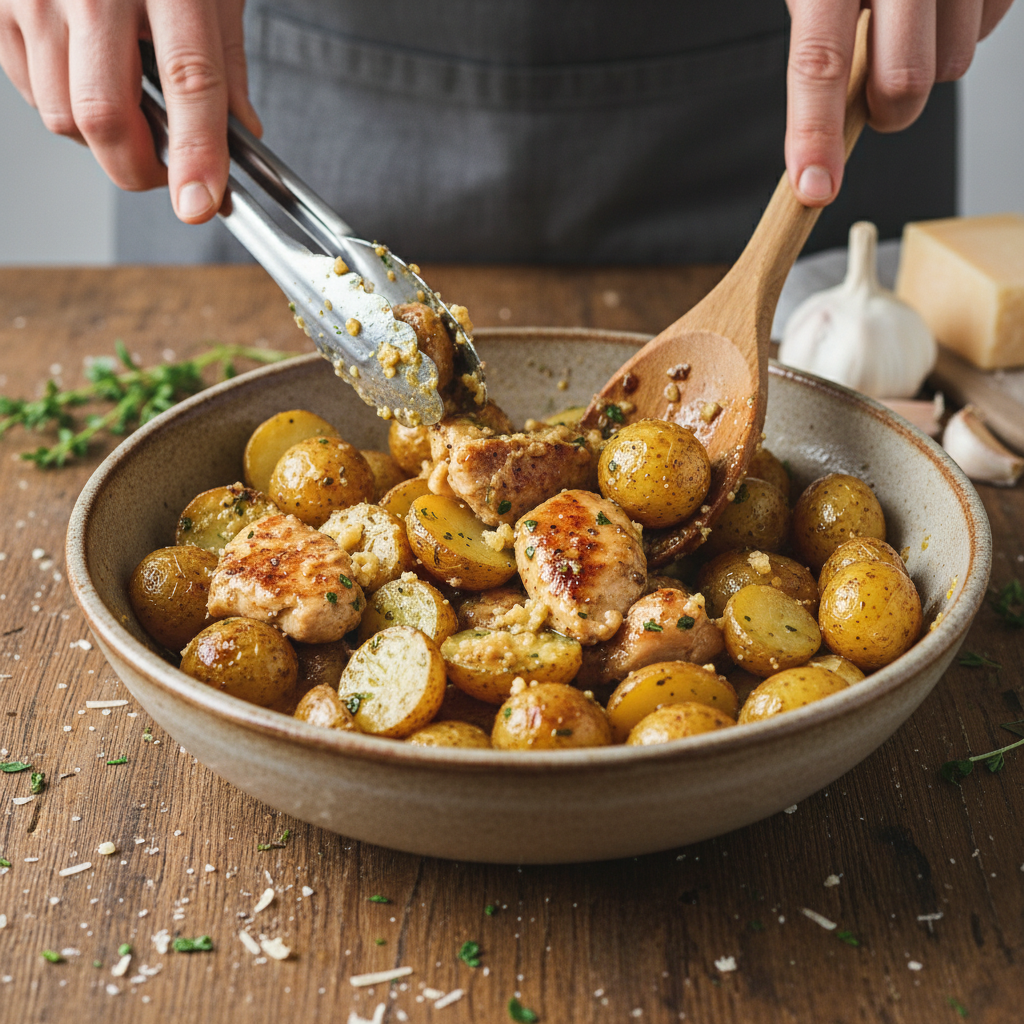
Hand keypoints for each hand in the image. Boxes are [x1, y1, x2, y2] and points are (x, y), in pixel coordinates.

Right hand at [0, 0, 260, 223]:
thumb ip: (225, 64)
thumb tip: (241, 136)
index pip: (188, 82)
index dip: (195, 153)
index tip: (199, 204)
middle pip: (104, 117)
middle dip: (138, 169)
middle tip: (167, 175)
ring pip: (63, 116)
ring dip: (100, 138)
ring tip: (126, 106)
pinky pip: (29, 90)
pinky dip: (62, 104)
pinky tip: (85, 72)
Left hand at [785, 0, 1014, 205]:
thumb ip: (819, 28)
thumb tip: (826, 111)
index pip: (818, 62)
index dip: (815, 134)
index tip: (814, 189)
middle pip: (903, 81)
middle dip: (889, 110)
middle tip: (876, 98)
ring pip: (956, 63)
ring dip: (932, 61)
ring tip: (914, 17)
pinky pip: (993, 25)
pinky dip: (968, 25)